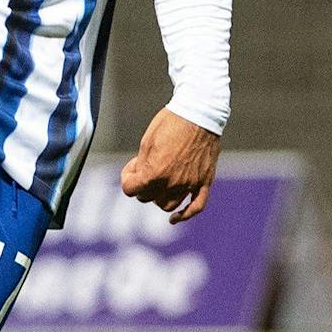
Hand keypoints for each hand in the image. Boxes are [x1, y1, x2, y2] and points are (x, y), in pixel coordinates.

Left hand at [119, 108, 221, 224]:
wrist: (199, 112)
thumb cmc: (170, 123)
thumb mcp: (147, 141)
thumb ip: (141, 165)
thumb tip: (139, 177)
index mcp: (154, 172)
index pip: (130, 189)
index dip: (127, 178)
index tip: (132, 167)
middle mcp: (172, 183)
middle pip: (148, 198)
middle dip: (142, 186)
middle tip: (144, 168)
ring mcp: (190, 184)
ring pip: (168, 205)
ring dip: (159, 197)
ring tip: (158, 182)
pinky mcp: (204, 182)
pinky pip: (196, 206)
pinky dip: (185, 215)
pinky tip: (175, 219)